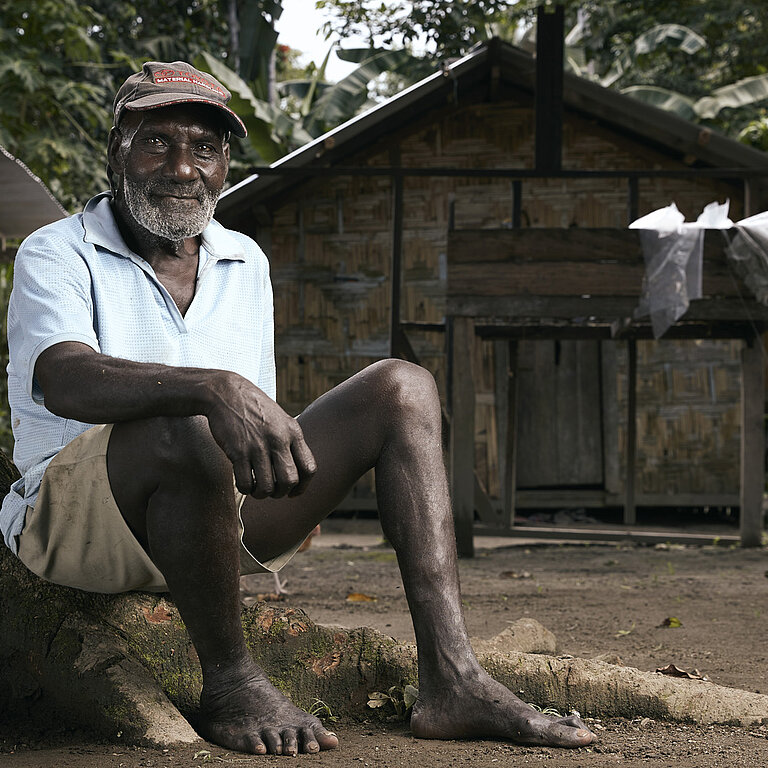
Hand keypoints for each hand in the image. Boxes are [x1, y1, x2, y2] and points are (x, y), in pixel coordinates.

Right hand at [206, 373, 315, 498]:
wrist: (226, 393)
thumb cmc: (255, 409)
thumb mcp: (280, 420)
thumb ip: (291, 441)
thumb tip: (297, 471)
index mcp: (293, 432)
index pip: (309, 468)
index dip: (302, 486)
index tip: (292, 491)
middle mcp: (279, 439)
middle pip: (289, 481)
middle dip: (281, 493)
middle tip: (272, 490)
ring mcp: (258, 445)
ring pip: (267, 487)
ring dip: (261, 493)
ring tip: (256, 489)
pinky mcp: (238, 451)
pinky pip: (245, 483)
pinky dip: (245, 488)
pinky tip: (243, 481)